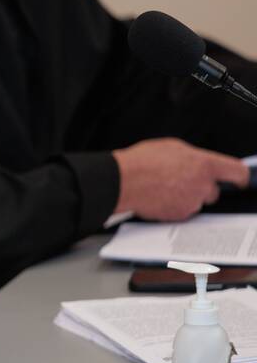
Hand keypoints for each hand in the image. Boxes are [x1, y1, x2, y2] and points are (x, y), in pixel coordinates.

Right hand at [113, 138, 249, 220]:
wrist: (122, 182)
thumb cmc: (141, 162)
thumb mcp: (171, 147)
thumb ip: (193, 157)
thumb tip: (199, 162)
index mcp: (204, 164)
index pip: (237, 172)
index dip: (240, 177)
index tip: (239, 180)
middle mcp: (202, 185)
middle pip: (213, 191)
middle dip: (201, 187)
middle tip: (182, 181)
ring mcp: (191, 203)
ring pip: (197, 202)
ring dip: (186, 197)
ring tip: (164, 187)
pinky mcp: (179, 216)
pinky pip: (183, 212)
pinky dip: (174, 206)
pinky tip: (160, 197)